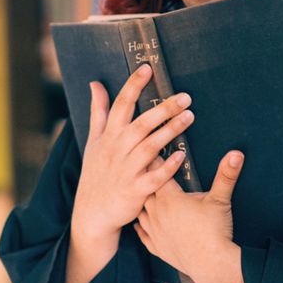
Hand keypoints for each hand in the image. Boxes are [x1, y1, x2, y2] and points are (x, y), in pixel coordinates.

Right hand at [71, 63, 194, 246]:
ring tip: (190, 117)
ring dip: (170, 131)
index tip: (147, 68)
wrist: (92, 213)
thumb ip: (99, 112)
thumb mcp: (93, 141)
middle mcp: (116, 151)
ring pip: (150, 147)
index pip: (120, 105)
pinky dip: (167, 167)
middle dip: (163, 109)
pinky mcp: (135, 191)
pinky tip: (181, 155)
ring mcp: (125, 171)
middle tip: (185, 97)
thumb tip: (95, 83)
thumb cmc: (97, 172)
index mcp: (108, 136)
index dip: (133, 86)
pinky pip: (154, 178)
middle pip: (141, 124)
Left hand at [134, 150, 246, 282]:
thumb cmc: (214, 230)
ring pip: (140, 212)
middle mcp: (157, 213)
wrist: (210, 264)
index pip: (157, 174)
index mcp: (169, 198)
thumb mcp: (220, 199)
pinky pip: (143, 235)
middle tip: (144, 170)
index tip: (153, 151)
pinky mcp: (157, 248)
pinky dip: (140, 227)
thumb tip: (237, 153)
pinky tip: (140, 223)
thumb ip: (226, 174)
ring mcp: (155, 232)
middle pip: (145, 191)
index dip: (156, 162)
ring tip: (141, 194)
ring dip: (141, 203)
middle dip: (146, 180)